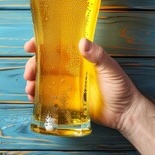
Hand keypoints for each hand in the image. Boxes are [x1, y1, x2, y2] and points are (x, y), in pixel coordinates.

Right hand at [23, 37, 140, 130]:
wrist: (125, 113)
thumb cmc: (120, 88)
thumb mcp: (110, 69)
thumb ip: (98, 56)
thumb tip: (82, 42)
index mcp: (77, 58)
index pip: (55, 46)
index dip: (40, 44)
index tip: (30, 46)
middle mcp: (68, 69)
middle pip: (43, 63)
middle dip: (32, 66)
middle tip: (28, 74)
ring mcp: (65, 84)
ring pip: (42, 79)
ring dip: (32, 82)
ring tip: (30, 89)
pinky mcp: (64, 99)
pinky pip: (47, 96)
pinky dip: (37, 96)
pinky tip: (33, 98)